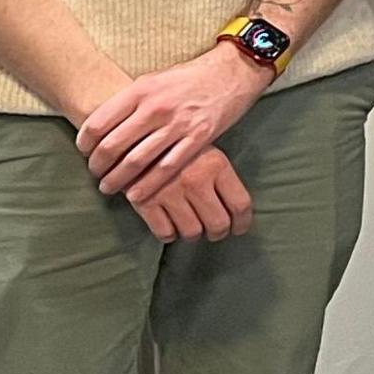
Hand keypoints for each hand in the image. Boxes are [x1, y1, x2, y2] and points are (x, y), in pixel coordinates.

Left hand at [76, 44, 269, 197]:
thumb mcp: (153, 79)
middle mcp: (156, 108)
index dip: (85, 142)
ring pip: (137, 160)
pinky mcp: (199, 138)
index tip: (84, 152)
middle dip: (98, 165)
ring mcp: (178, 124)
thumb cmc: (189, 77)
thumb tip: (105, 123)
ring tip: (108, 187)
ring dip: (118, 178)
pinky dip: (148, 184)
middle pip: (114, 145)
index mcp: (140, 91)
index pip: (99, 122)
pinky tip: (136, 194)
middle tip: (94, 174)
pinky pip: (168, 167)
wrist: (231, 72)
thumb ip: (130, 100)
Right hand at [131, 147, 253, 242]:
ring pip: (192, 232)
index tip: (238, 228)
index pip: (240, 204)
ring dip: (193, 235)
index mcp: (216, 165)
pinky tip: (169, 227)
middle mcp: (196, 180)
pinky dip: (169, 235)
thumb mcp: (204, 150)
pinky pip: (164, 233)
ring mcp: (170, 192)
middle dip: (218, 233)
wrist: (131, 138)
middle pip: (218, 224)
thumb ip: (220, 177)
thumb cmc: (174, 145)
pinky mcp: (144, 202)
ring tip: (191, 228)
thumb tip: (236, 211)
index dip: (241, 223)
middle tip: (213, 232)